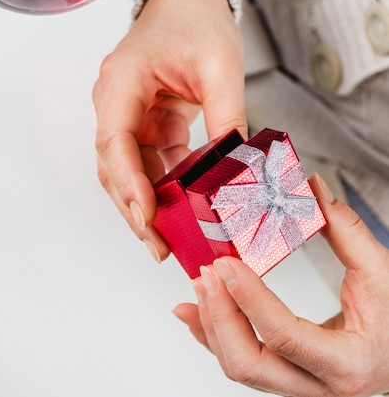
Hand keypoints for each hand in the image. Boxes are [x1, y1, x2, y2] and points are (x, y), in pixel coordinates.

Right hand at [93, 0, 246, 261]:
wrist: (187, 3)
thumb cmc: (193, 21)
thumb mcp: (220, 65)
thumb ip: (226, 115)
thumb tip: (234, 168)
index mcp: (122, 82)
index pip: (114, 141)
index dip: (128, 183)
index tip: (146, 215)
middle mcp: (114, 103)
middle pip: (114, 166)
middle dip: (134, 208)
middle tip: (159, 244)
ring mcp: (126, 116)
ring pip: (126, 171)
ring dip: (145, 205)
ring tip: (169, 238)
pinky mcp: (143, 125)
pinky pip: (147, 164)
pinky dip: (161, 189)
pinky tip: (179, 211)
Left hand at [174, 173, 388, 396]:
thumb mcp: (381, 273)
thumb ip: (346, 229)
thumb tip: (312, 187)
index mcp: (348, 363)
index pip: (284, 336)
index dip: (249, 299)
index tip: (225, 265)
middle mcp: (319, 385)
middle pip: (248, 364)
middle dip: (219, 316)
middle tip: (206, 275)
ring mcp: (298, 386)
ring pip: (238, 367)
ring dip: (211, 323)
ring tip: (199, 283)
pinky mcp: (284, 376)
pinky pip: (239, 361)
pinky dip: (211, 335)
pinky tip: (193, 311)